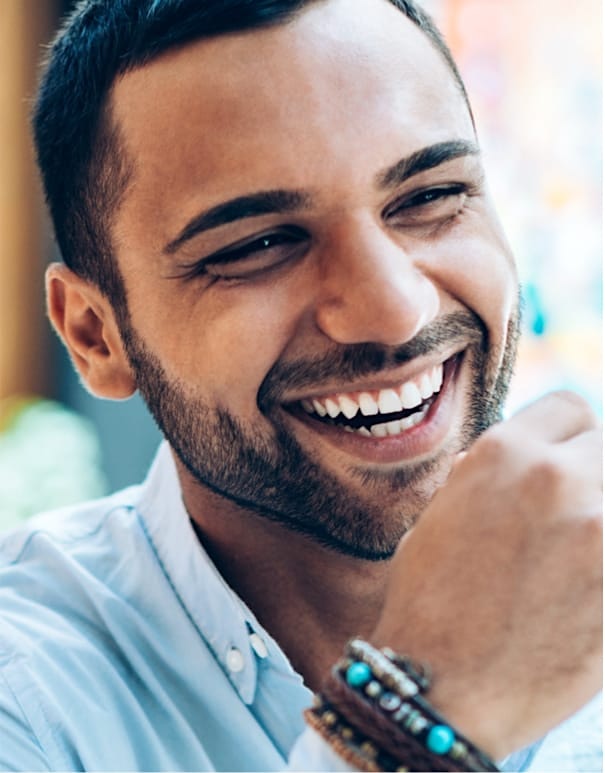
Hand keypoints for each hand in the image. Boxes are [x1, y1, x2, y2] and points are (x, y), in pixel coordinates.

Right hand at [371, 391, 601, 758]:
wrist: (446, 690)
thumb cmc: (430, 603)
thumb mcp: (442, 517)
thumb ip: (488, 476)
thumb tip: (523, 456)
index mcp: (503, 454)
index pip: (567, 406)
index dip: (560, 433)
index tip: (558, 457)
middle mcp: (559, 479)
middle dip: (587, 466)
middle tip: (569, 506)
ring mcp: (602, 531)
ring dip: (598, 508)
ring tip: (575, 543)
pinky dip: (603, 554)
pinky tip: (583, 579)